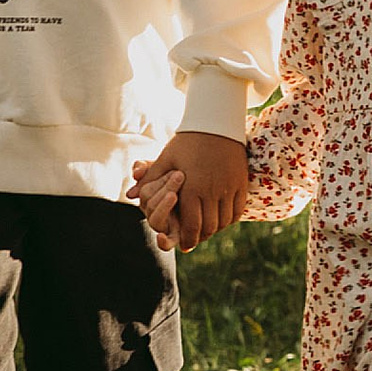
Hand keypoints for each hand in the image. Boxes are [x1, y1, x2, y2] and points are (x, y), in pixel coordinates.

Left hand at [130, 130, 249, 250]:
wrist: (216, 124)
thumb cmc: (186, 142)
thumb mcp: (165, 159)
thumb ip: (149, 179)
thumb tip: (130, 195)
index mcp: (191, 188)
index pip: (191, 226)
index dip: (187, 239)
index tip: (184, 245)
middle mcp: (212, 191)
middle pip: (208, 228)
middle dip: (200, 237)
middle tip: (195, 240)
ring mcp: (229, 188)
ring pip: (223, 222)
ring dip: (215, 229)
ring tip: (207, 229)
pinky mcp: (241, 184)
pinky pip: (237, 211)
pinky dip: (229, 219)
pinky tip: (221, 218)